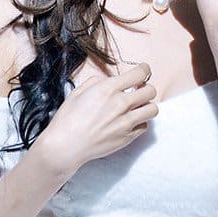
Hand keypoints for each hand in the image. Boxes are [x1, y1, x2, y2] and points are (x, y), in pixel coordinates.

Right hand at [40, 63, 157, 172]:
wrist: (65, 146)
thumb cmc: (68, 118)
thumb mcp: (78, 92)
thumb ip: (98, 82)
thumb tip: (110, 81)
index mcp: (108, 89)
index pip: (140, 74)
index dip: (144, 70)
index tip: (144, 70)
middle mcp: (121, 104)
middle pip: (151, 91)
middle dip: (146, 88)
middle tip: (139, 90)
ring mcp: (126, 122)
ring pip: (153, 109)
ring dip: (146, 105)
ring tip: (137, 107)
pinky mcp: (127, 138)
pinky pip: (145, 126)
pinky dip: (140, 122)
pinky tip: (129, 121)